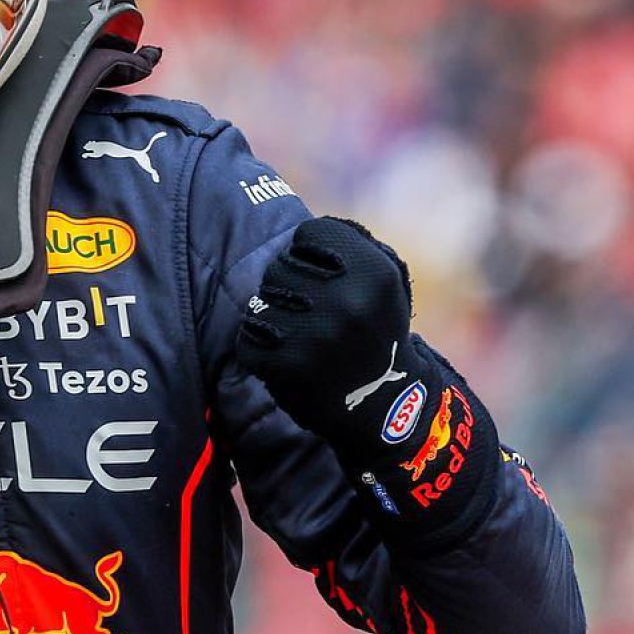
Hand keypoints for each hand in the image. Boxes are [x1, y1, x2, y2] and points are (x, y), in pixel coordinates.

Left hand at [235, 217, 496, 534]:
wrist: (383, 406)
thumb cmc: (376, 330)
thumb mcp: (386, 279)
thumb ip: (353, 240)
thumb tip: (304, 226)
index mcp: (375, 271)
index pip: (308, 233)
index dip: (312, 255)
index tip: (330, 280)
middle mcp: (348, 301)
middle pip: (279, 267)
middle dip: (290, 288)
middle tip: (316, 317)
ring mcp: (317, 335)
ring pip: (260, 301)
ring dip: (272, 318)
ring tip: (301, 338)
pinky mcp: (288, 366)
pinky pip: (247, 338)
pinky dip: (258, 348)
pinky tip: (286, 360)